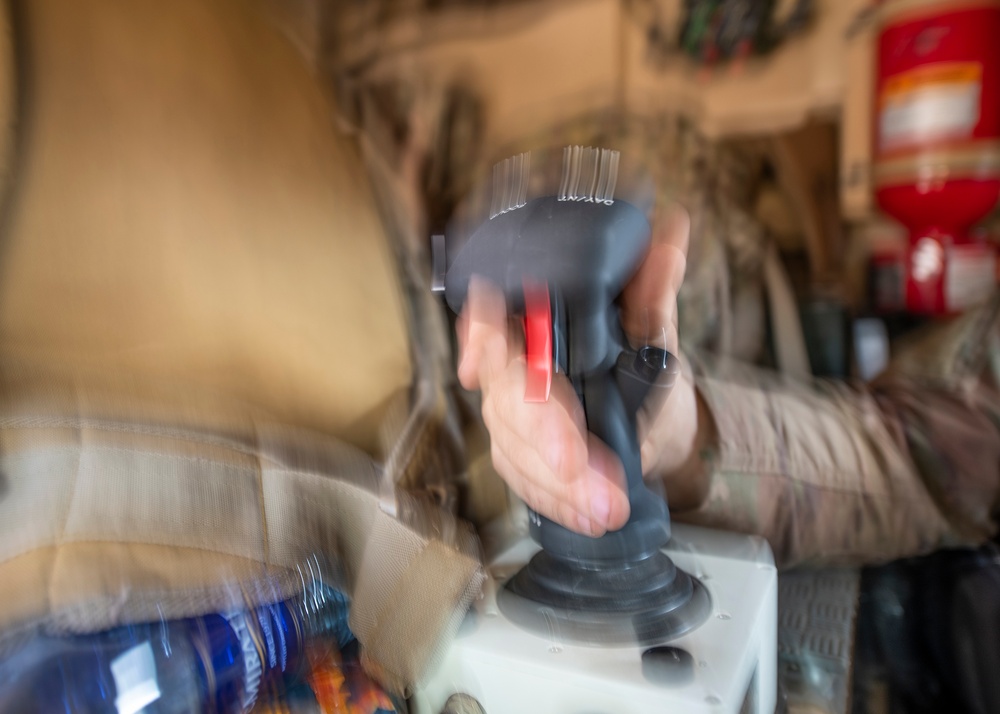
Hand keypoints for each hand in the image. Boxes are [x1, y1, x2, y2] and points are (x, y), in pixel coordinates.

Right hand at [456, 206, 700, 535]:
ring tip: (605, 505)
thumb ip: (653, 289)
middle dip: (544, 436)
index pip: (490, 319)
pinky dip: (558, 502)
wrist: (654, 418)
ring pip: (513, 446)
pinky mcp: (518, 453)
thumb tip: (673, 232)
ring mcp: (510, 413)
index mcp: (534, 321)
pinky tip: (587, 516)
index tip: (484, 360)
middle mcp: (512, 365)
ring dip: (559, 483)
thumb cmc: (645, 366)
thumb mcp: (654, 329)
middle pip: (506, 396)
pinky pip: (524, 482)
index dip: (479, 336)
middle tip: (581, 467)